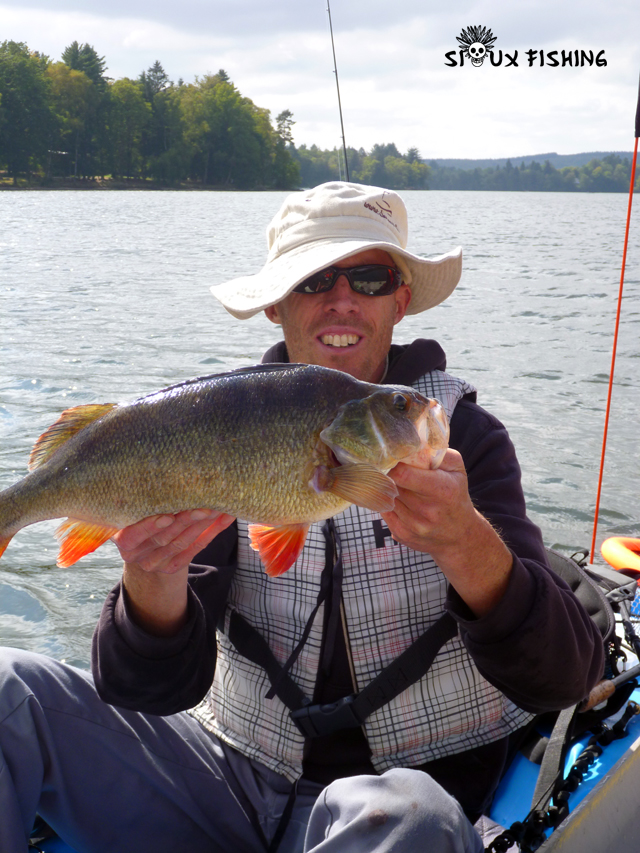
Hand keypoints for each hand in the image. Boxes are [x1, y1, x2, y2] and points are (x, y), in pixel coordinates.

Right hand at [112, 509, 234, 635]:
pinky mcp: (174, 566)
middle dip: (186, 520)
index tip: (168, 516)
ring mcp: (156, 562)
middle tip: (204, 505)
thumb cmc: (138, 520)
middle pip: (164, 538)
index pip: (133, 535)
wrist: (143, 549)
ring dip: (203, 524)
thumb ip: (141, 504)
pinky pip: (196, 548)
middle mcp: (137, 554)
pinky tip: (225, 518)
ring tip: (218, 508)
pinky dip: (212, 532)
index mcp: (122, 539)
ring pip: (182, 542)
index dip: (150, 526)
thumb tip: (164, 477)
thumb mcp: (132, 514)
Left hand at [382, 449, 512, 617]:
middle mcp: (428, 511)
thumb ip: (436, 452)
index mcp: (443, 490)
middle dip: (389, 475)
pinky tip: (400, 501)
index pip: (403, 474)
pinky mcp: (402, 536)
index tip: (391, 457)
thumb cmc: (456, 495)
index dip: (393, 464)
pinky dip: (388, 503)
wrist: (460, 535)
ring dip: (389, 489)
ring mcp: (414, 526)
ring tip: (400, 486)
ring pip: (386, 497)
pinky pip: (384, 511)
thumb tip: (412, 442)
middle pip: (392, 485)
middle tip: (391, 469)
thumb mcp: (456, 469)